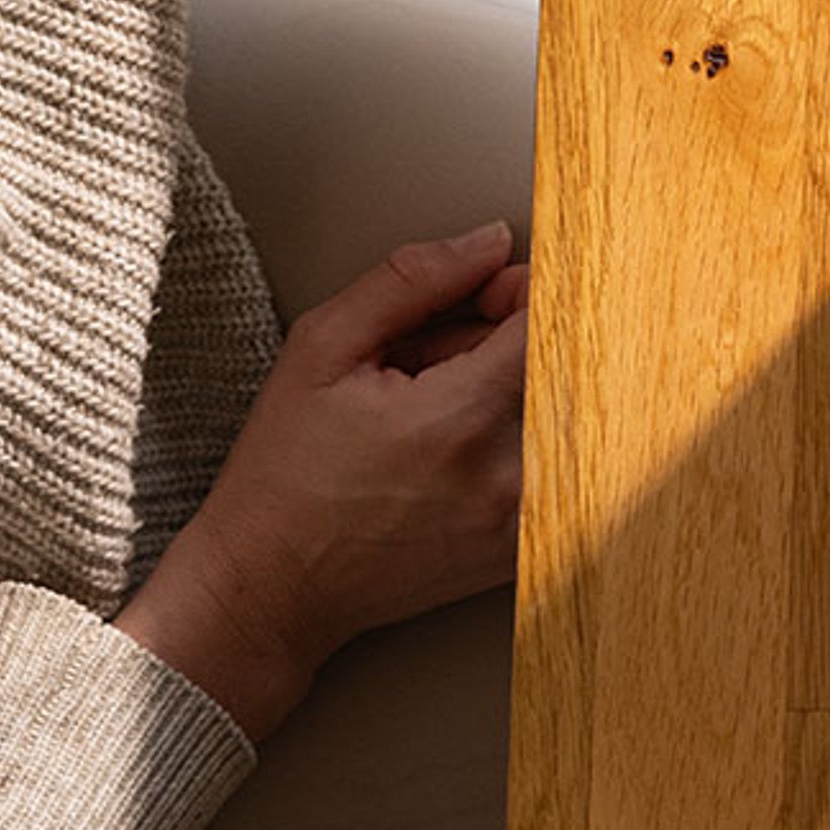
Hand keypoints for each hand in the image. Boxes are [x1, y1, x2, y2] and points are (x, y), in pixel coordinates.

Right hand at [117, 223, 530, 738]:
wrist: (272, 587)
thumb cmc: (284, 476)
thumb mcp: (321, 351)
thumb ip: (411, 283)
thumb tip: (491, 242)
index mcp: (457, 421)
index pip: (548, 324)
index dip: (524, 294)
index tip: (488, 295)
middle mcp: (505, 477)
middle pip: (557, 368)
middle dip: (513, 344)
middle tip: (449, 358)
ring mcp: (522, 522)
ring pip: (557, 417)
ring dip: (513, 397)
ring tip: (442, 412)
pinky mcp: (524, 551)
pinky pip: (553, 469)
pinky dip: (516, 444)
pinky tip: (456, 455)